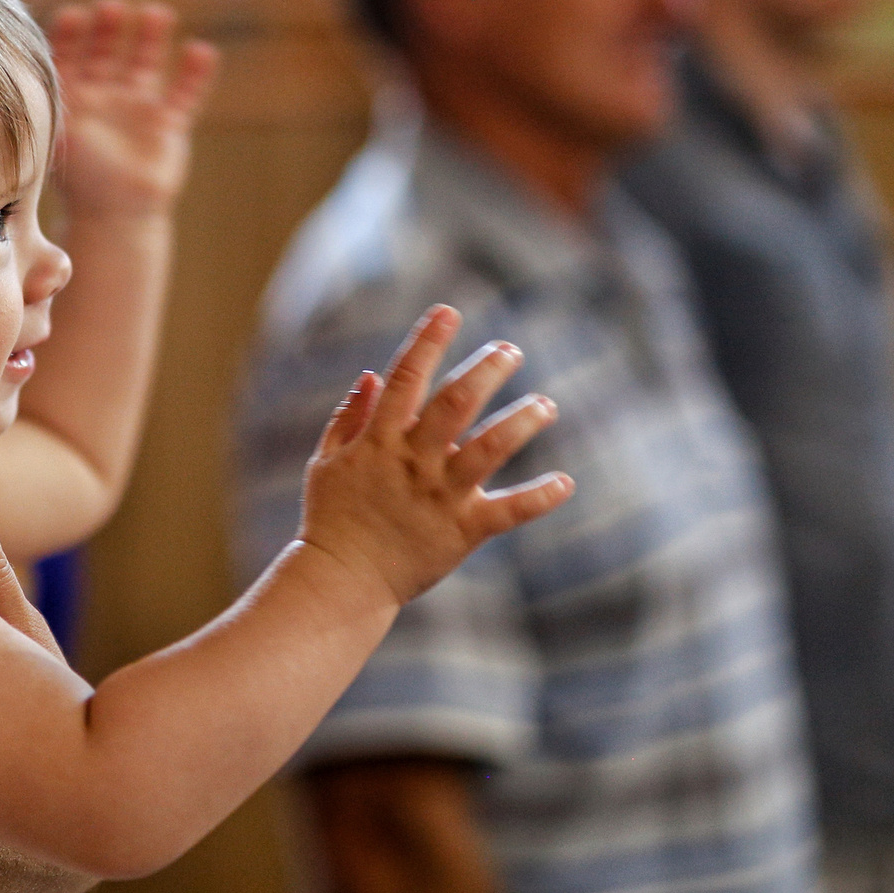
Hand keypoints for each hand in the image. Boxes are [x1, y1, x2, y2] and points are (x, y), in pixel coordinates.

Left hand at [48, 0, 219, 216]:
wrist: (113, 220)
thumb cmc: (79, 183)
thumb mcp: (55, 142)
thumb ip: (43, 113)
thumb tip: (15, 82)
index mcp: (71, 98)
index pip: (69, 54)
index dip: (70, 34)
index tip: (72, 16)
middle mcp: (104, 95)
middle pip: (107, 49)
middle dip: (109, 28)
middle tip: (110, 8)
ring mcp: (137, 106)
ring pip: (145, 62)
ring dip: (150, 36)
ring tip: (156, 14)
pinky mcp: (168, 123)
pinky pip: (185, 93)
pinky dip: (194, 73)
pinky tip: (200, 51)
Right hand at [296, 307, 572, 608]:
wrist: (340, 581)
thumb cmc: (332, 519)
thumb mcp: (327, 461)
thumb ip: (349, 417)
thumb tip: (372, 375)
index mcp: (379, 440)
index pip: (407, 378)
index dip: (428, 342)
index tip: (449, 311)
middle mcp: (413, 461)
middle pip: (457, 404)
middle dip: (487, 370)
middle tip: (511, 350)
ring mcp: (440, 496)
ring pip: (489, 449)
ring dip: (521, 422)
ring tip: (546, 405)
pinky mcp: (462, 531)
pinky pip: (508, 512)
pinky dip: (539, 497)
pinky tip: (566, 482)